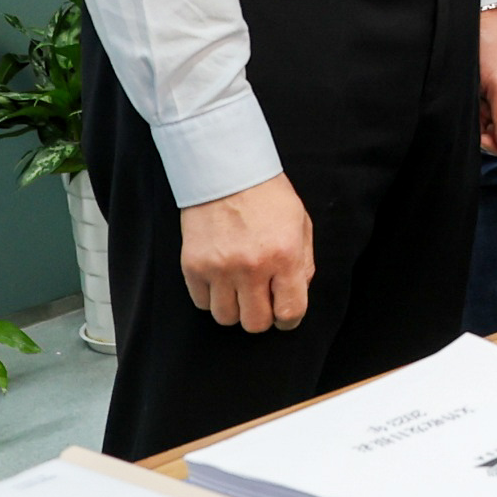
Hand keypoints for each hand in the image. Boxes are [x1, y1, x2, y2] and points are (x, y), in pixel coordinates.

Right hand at [179, 173, 313, 330]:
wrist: (227, 172)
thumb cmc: (268, 197)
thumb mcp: (300, 224)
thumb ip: (303, 264)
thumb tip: (296, 294)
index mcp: (284, 256)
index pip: (290, 311)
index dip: (290, 319)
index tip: (285, 315)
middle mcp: (251, 267)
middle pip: (255, 323)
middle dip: (262, 317)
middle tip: (262, 300)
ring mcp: (219, 268)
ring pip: (225, 318)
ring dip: (235, 309)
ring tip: (240, 289)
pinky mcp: (193, 266)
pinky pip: (202, 303)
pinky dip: (212, 298)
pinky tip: (221, 279)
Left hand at [478, 5, 496, 157]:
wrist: (476, 24)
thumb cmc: (495, 49)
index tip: (487, 134)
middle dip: (490, 135)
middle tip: (476, 119)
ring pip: (490, 128)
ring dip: (479, 123)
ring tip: (472, 103)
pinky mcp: (483, 95)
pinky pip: (479, 116)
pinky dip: (472, 113)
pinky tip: (468, 100)